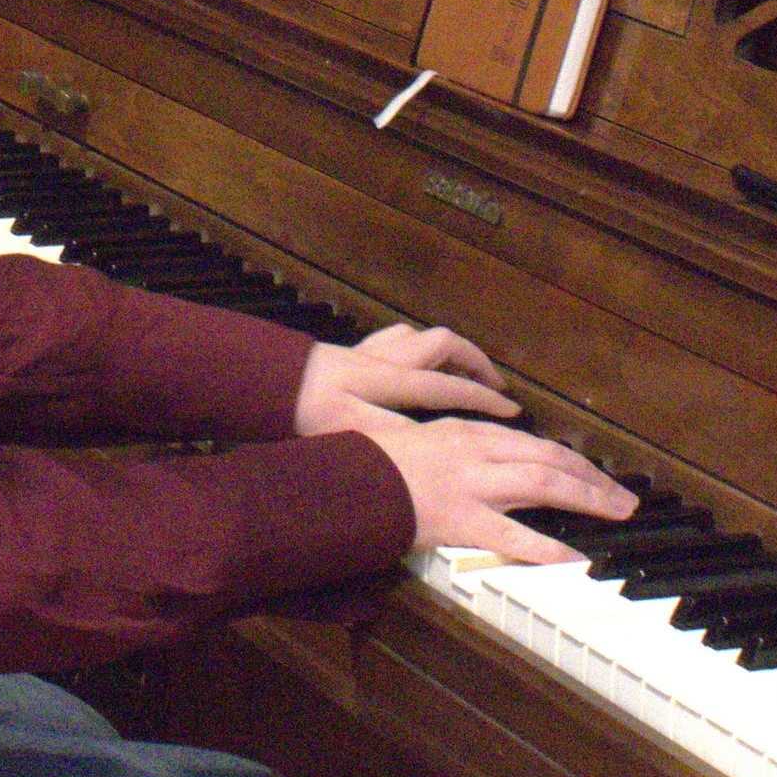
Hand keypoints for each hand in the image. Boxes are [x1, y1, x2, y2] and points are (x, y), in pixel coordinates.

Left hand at [294, 322, 516, 439]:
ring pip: (420, 336)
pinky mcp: (351, 352)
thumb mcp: (353, 431)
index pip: (450, 386)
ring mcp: (368, 351)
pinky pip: (394, 338)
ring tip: (464, 373)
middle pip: (443, 343)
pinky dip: (414, 347)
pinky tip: (414, 363)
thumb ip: (399, 435)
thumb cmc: (303, 411)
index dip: (485, 399)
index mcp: (390, 380)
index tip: (513, 413)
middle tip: (495, 387)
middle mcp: (385, 358)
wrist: (263, 383)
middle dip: (476, 362)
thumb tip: (439, 440)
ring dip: (447, 350)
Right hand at [366, 417, 636, 564]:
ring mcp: (472, 485)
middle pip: (552, 459)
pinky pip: (515, 536)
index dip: (573, 460)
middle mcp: (477, 452)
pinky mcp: (462, 519)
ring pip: (546, 484)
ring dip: (589, 498)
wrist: (344, 481)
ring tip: (617, 513)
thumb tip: (486, 462)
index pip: (535, 444)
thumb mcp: (420, 441)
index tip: (595, 473)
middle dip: (594, 478)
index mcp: (468, 433)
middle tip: (624, 498)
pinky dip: (550, 548)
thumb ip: (456, 449)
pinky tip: (576, 558)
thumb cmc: (373, 464)